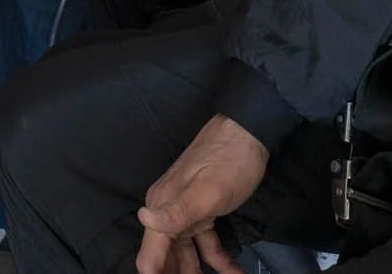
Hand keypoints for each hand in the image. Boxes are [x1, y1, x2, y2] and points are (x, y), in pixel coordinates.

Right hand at [136, 116, 267, 273]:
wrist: (248, 132)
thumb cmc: (228, 162)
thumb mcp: (207, 191)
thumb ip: (176, 211)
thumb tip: (143, 217)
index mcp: (162, 208)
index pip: (150, 256)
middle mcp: (167, 212)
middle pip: (166, 259)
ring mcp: (186, 212)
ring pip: (187, 255)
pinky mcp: (203, 212)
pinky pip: (207, 245)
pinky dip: (220, 262)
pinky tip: (235, 272)